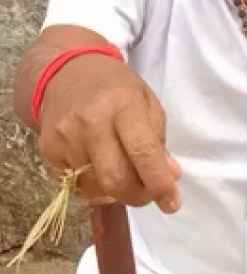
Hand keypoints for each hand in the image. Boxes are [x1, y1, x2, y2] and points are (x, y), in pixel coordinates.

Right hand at [37, 53, 181, 212]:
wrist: (65, 71)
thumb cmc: (114, 86)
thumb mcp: (146, 101)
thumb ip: (158, 140)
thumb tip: (169, 176)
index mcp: (123, 104)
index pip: (143, 152)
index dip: (159, 183)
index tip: (172, 203)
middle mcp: (91, 122)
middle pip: (116, 179)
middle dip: (138, 196)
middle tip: (148, 193)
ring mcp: (65, 137)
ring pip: (95, 187)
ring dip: (116, 192)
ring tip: (125, 175)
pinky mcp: (48, 150)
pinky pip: (75, 184)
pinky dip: (94, 185)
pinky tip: (100, 166)